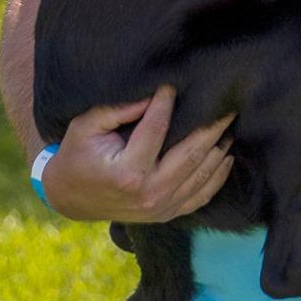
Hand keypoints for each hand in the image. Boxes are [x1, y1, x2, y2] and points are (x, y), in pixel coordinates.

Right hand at [42, 87, 234, 222]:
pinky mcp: (168, 214)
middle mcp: (149, 193)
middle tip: (228, 104)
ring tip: (230, 124)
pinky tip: (227, 155)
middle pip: (192, 153)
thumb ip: (118, 109)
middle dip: (212, 126)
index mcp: (127, 172)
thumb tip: (155, 94)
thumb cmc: (78, 156)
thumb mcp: (86, 128)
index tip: (173, 86)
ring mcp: (161, 208)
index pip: (157, 129)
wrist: (70, 198)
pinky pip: (203, 195)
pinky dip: (219, 175)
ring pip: (203, 174)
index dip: (166, 104)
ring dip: (221, 147)